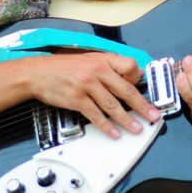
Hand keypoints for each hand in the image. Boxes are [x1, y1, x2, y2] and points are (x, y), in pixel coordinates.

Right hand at [22, 51, 160, 138]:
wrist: (38, 73)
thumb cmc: (64, 67)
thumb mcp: (90, 59)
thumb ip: (111, 65)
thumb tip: (135, 72)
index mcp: (103, 59)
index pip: (130, 66)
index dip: (138, 79)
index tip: (143, 90)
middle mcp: (97, 70)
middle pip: (125, 90)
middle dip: (142, 105)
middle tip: (153, 116)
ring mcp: (87, 85)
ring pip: (112, 105)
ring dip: (126, 119)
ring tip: (136, 128)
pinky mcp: (77, 99)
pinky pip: (96, 115)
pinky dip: (106, 126)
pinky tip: (114, 133)